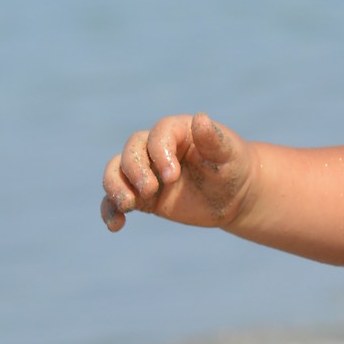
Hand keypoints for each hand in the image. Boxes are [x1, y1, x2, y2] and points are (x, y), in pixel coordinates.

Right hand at [101, 112, 253, 232]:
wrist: (233, 194)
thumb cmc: (232, 166)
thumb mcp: (228, 154)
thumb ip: (213, 139)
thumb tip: (200, 119)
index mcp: (176, 131)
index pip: (157, 135)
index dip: (159, 153)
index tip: (172, 176)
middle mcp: (154, 149)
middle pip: (131, 151)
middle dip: (135, 170)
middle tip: (150, 190)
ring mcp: (145, 172)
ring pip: (115, 172)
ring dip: (115, 187)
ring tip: (127, 206)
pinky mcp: (141, 197)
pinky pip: (115, 200)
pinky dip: (110, 210)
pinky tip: (116, 225)